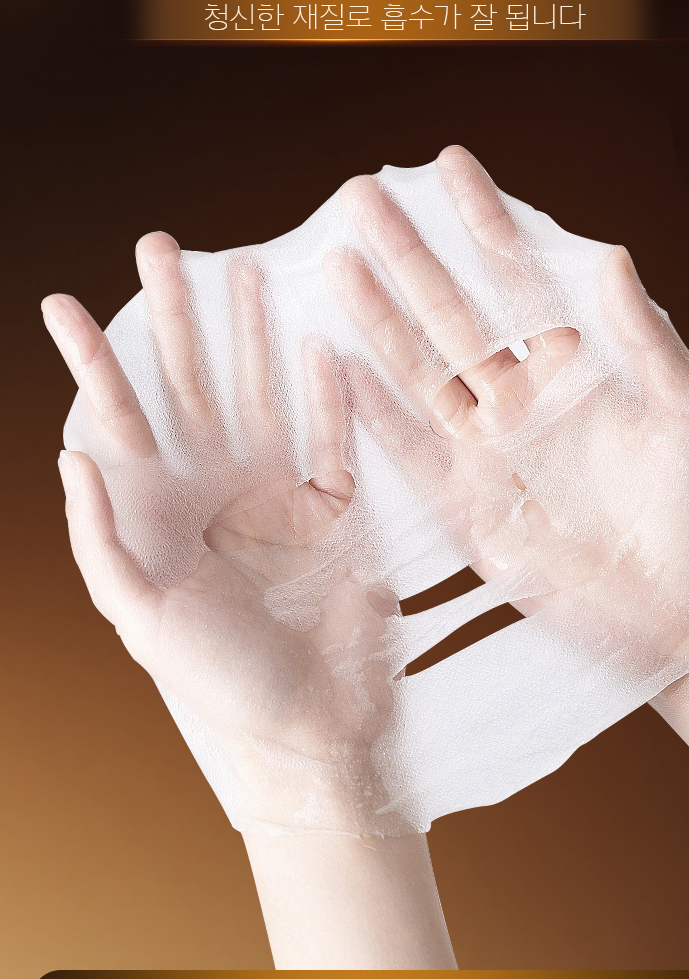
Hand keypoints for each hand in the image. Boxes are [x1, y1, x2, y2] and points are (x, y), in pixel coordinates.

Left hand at [43, 236, 403, 834]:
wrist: (311, 731)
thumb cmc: (216, 681)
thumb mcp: (139, 616)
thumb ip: (103, 540)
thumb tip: (73, 455)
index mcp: (158, 515)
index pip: (119, 420)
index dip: (94, 362)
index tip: (63, 301)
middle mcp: (212, 493)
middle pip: (187, 385)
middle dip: (173, 317)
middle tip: (162, 247)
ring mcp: (274, 498)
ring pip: (259, 393)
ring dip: (250, 334)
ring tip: (245, 266)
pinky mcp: (334, 513)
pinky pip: (332, 440)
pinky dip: (329, 396)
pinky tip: (322, 345)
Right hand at [325, 145, 688, 685]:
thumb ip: (647, 340)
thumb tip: (612, 257)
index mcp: (576, 369)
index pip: (519, 278)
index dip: (484, 221)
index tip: (449, 165)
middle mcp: (522, 401)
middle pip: (452, 313)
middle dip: (409, 255)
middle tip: (362, 197)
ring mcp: (488, 452)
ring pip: (420, 370)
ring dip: (378, 320)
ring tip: (337, 263)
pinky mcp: (468, 508)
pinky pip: (411, 452)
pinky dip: (373, 413)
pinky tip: (337, 366)